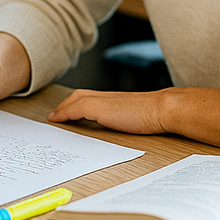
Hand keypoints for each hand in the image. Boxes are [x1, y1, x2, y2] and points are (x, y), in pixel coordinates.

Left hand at [49, 87, 219, 149]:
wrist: (164, 109)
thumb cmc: (158, 115)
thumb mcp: (140, 116)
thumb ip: (130, 117)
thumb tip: (129, 125)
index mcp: (117, 99)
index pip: (92, 96)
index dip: (78, 102)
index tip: (69, 109)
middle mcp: (108, 97)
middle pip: (80, 95)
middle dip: (66, 103)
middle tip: (56, 114)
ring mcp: (104, 101)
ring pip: (76, 99)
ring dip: (63, 107)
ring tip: (55, 117)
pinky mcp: (101, 107)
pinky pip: (77, 108)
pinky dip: (66, 112)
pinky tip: (59, 119)